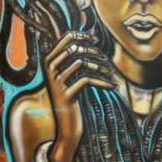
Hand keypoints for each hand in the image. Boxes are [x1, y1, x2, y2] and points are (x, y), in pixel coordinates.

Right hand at [40, 27, 112, 160]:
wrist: (67, 127)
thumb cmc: (72, 97)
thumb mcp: (70, 76)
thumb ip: (74, 57)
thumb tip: (92, 34)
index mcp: (48, 61)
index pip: (66, 38)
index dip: (83, 36)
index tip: (96, 40)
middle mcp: (49, 70)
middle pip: (74, 49)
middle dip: (93, 52)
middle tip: (106, 60)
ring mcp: (56, 82)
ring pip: (81, 63)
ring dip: (100, 66)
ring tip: (110, 73)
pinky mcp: (66, 95)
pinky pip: (87, 80)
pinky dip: (103, 82)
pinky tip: (113, 86)